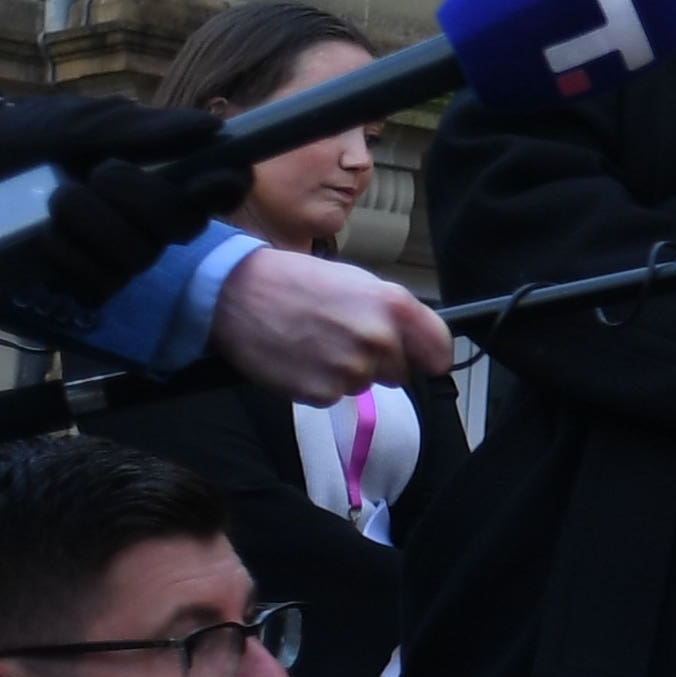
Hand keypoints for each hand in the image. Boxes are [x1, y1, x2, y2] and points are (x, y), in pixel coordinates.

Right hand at [210, 249, 451, 399]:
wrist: (236, 293)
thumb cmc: (295, 281)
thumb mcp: (356, 281)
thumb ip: (393, 313)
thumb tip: (418, 341)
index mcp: (393, 306)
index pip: (439, 350)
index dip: (429, 356)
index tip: (421, 358)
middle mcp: (378, 340)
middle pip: (402, 372)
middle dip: (380, 361)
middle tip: (343, 337)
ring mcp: (350, 370)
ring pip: (365, 384)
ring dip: (345, 371)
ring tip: (314, 341)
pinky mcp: (322, 393)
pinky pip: (333, 395)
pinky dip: (318, 382)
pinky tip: (299, 357)